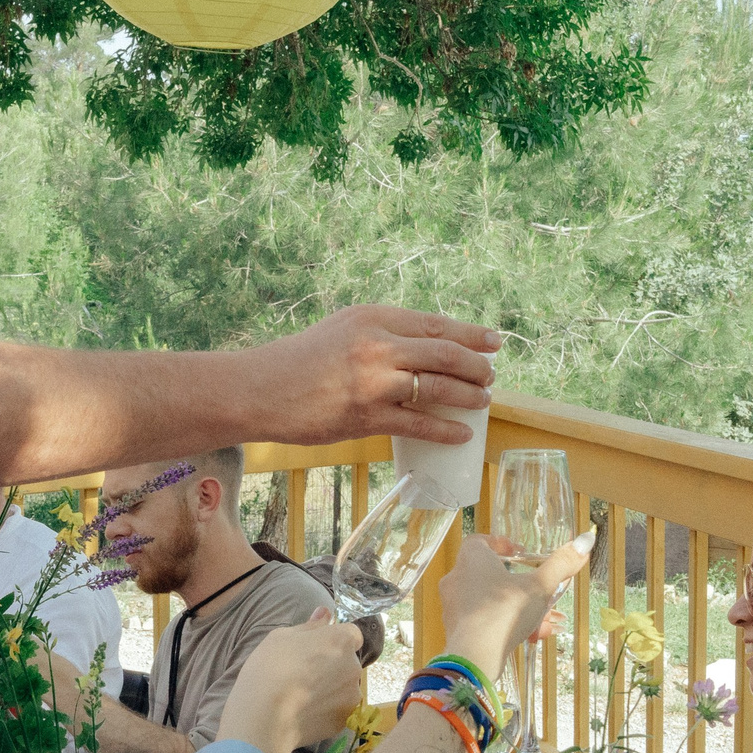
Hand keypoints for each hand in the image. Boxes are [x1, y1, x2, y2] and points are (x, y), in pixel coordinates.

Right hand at [215, 610, 366, 752]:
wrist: (265, 717)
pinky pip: (336, 710)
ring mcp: (351, 696)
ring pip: (344, 688)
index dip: (335, 640)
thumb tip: (326, 613)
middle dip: (333, 665)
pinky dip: (325, 710)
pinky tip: (303, 713)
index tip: (316, 648)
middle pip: (348, 662)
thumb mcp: (281, 637)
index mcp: (341, 640)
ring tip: (301, 697)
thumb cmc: (270, 668)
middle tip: (303, 673)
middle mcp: (353, 667)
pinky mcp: (343, 721)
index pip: (352, 634)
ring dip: (331, 689)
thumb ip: (310, 626)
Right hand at [242, 306, 499, 446]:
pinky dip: (446, 430)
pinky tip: (461, 435)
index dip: (470, 334)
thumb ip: (379, 334)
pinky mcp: (366, 417)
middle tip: (490, 375)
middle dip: (477, 366)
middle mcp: (377, 345)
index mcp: (372, 317)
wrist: (259, 389)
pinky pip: (419, 424)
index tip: (493, 341)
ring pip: (439, 387)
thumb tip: (423, 348)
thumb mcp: (342, 330)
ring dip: (468, 396)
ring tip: (483, 401)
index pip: (434, 324)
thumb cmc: (298, 361)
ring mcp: (373, 382)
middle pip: (445, 353)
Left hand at [438, 530, 594, 685]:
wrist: (475, 656)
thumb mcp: (540, 586)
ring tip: (544, 623)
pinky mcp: (455, 628)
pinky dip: (506, 625)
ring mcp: (453, 605)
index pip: (481, 541)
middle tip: (542, 594)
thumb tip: (585, 540)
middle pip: (492, 574)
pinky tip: (530, 636)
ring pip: (491, 601)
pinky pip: (484, 620)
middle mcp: (456, 577)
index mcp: (471, 558)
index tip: (521, 554)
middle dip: (522, 586)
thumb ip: (562, 563)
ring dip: (519, 609)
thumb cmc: (505, 611)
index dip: (502, 545)